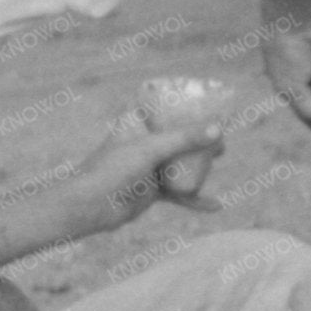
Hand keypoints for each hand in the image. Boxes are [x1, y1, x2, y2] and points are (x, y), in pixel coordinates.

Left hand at [74, 119, 226, 229]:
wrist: (90, 207)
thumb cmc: (112, 170)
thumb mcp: (150, 149)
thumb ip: (184, 138)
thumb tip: (219, 130)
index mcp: (137, 123)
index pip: (164, 107)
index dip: (185, 105)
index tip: (208, 103)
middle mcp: (144, 141)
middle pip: (177, 135)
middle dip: (199, 135)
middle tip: (220, 133)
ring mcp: (149, 166)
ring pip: (180, 161)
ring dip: (199, 162)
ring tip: (220, 158)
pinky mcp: (152, 189)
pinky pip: (179, 191)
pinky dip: (195, 198)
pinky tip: (214, 205)